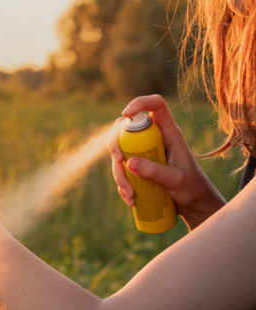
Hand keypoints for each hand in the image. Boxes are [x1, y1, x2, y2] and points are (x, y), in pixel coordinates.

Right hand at [107, 95, 225, 230]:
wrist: (194, 206)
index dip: (139, 103)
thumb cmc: (192, 189)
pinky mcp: (138, 167)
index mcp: (169, 133)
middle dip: (115, 144)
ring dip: (119, 174)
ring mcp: (144, 153)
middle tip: (118, 161)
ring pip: (120, 153)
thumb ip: (155, 171)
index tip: (126, 114)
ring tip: (131, 195)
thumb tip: (128, 163)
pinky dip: (122, 185)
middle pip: (126, 128)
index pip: (155, 105)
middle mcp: (154, 139)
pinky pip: (122, 170)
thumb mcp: (176, 180)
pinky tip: (131, 199)